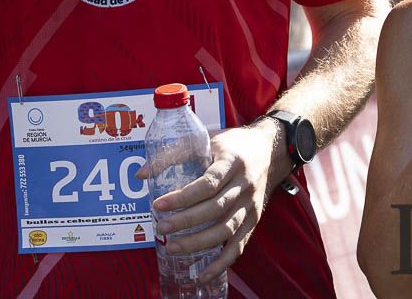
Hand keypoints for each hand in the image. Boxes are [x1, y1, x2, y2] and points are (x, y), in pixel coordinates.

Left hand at [138, 121, 285, 282]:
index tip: (158, 205)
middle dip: (185, 221)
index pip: (208, 183)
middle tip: (160, 228)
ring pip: (226, 229)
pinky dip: (222, 262)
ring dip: (198, 242)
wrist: (269, 149)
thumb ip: (174, 153)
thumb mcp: (207, 139)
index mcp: (232, 161)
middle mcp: (245, 184)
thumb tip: (142, 174)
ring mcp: (251, 204)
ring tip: (172, 248)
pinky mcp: (254, 219)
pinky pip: (239, 244)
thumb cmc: (232, 144)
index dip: (183, 197)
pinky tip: (203, 273)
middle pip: (215, 208)